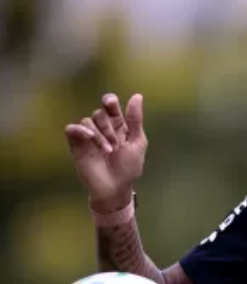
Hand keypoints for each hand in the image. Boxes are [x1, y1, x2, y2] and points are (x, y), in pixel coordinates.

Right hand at [65, 93, 146, 210]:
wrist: (115, 187)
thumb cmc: (129, 167)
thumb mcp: (137, 142)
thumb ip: (135, 120)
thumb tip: (137, 96)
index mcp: (118, 126)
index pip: (111, 106)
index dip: (110, 101)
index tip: (111, 103)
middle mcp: (102, 128)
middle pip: (100, 113)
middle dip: (109, 127)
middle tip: (116, 145)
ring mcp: (89, 136)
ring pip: (88, 121)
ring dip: (99, 134)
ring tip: (108, 150)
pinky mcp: (77, 145)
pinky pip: (72, 129)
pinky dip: (80, 130)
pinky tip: (88, 137)